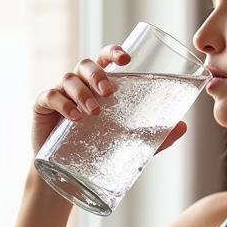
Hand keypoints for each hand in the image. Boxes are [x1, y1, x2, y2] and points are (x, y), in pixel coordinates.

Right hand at [31, 45, 187, 156]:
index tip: (126, 58)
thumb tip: (184, 126)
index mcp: (98, 85)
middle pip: (85, 65)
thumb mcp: (128, 142)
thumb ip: (155, 135)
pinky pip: (49, 97)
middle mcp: (78, 85)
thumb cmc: (97, 150)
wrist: (66, 175)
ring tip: (94, 112)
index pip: (105, 58)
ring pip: (68, 79)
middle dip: (98, 74)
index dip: (114, 52)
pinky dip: (62, 104)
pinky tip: (74, 117)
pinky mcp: (41, 107)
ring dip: (82, 92)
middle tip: (110, 92)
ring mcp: (59, 94)